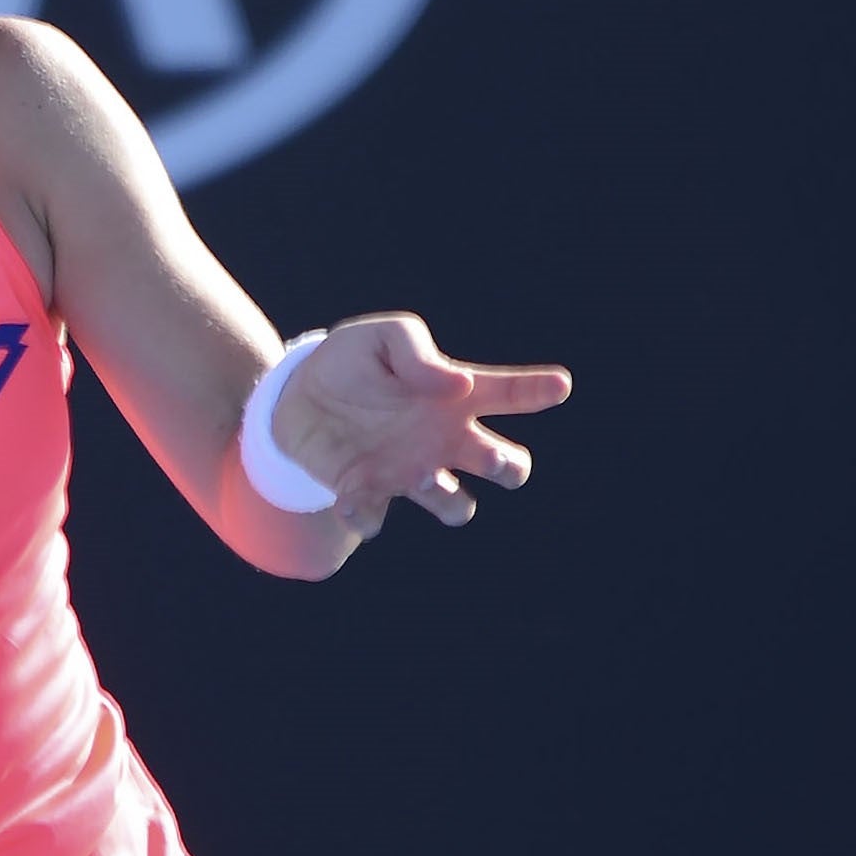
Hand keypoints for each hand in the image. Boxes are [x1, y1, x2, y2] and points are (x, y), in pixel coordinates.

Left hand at [271, 313, 570, 533]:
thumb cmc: (354, 360)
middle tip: (487, 455)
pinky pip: (375, 519)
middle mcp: (443, 440)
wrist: (296, 394)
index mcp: (456, 397)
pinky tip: (350, 495)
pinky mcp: (365, 493)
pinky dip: (365, 513)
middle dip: (508, 467)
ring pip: (458, 506)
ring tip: (424, 475)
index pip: (510, 394)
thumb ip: (418, 351)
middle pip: (507, 466)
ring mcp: (408, 472)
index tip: (560, 385)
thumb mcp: (382, 336)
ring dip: (448, 497)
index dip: (540, 390)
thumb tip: (456, 385)